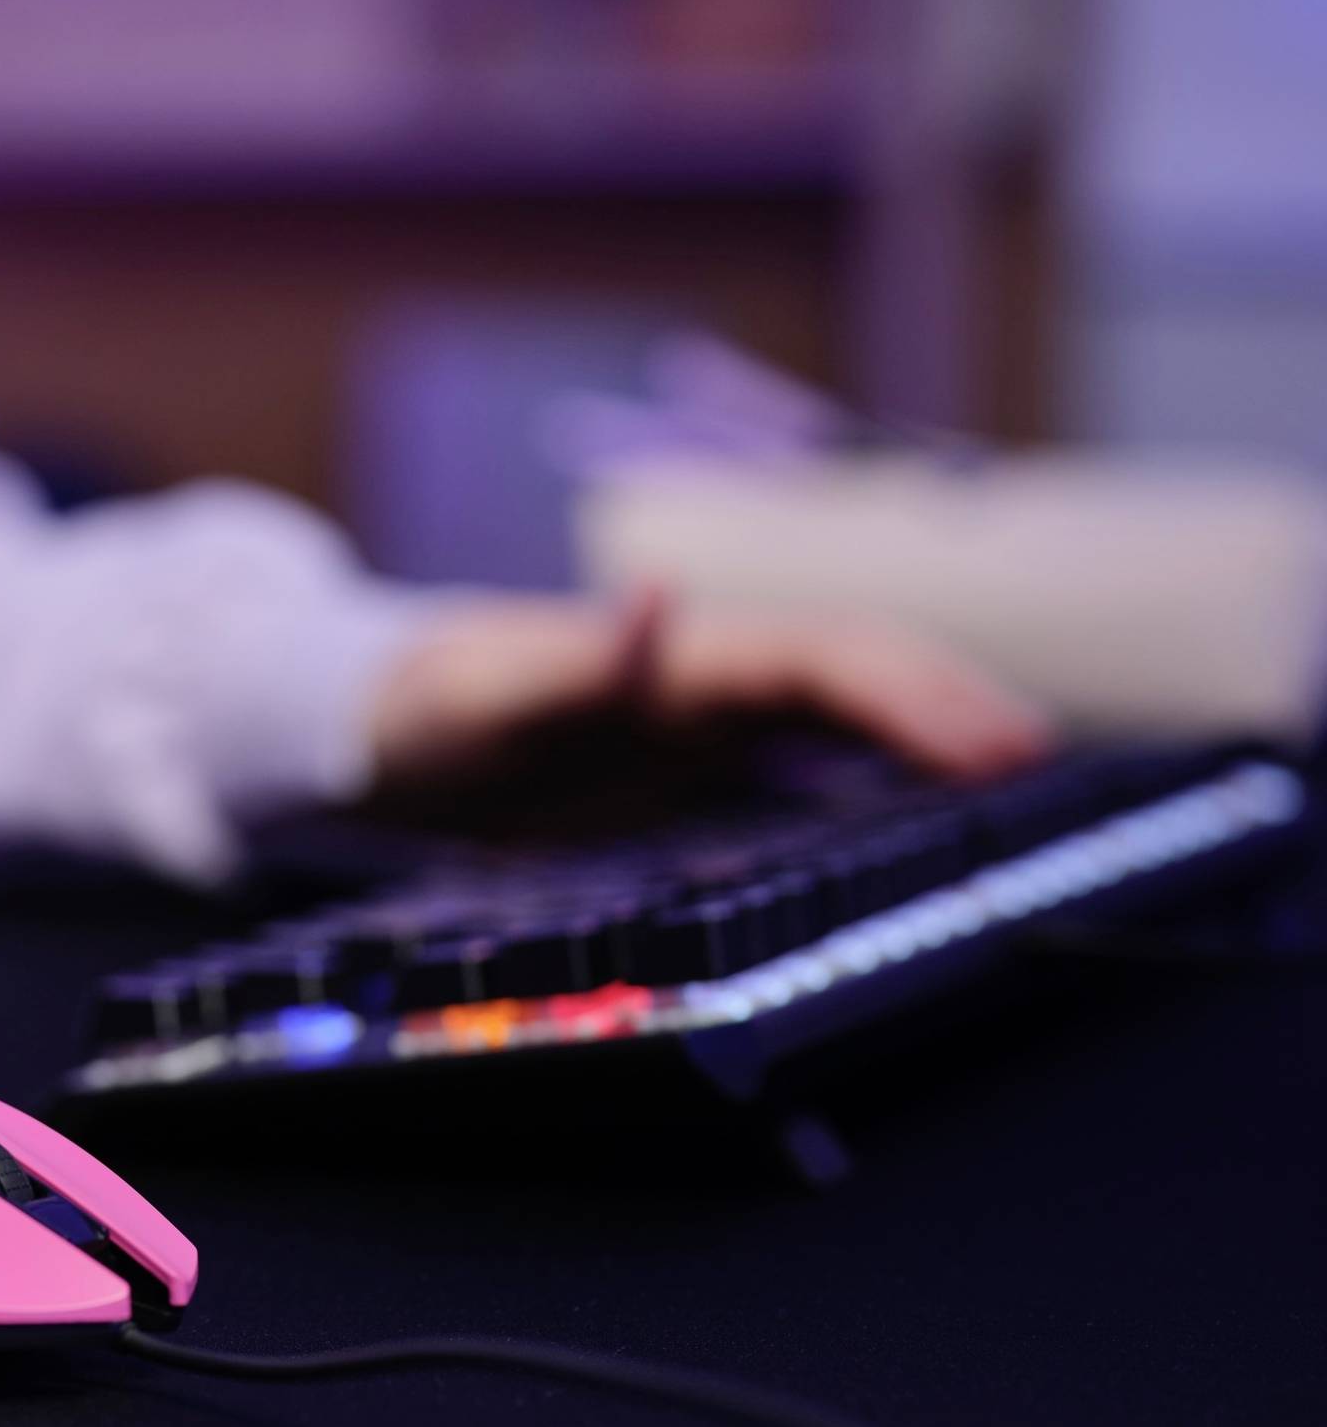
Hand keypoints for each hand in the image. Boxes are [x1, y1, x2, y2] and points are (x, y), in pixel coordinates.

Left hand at [366, 587, 1054, 788]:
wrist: (382, 726)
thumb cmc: (430, 707)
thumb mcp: (481, 694)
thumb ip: (568, 662)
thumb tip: (658, 599)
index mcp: (681, 657)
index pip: (828, 658)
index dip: (917, 694)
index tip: (993, 744)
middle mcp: (711, 677)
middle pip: (863, 678)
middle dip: (954, 713)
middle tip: (1044, 775)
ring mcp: (708, 721)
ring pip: (848, 718)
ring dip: (929, 743)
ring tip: (1022, 795)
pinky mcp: (691, 767)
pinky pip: (805, 766)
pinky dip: (872, 784)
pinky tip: (920, 827)